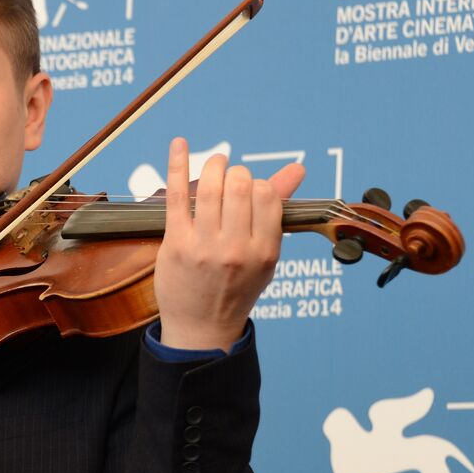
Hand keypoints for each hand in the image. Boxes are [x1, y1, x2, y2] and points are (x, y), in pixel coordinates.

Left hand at [153, 137, 304, 350]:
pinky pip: (176, 196)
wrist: (202, 328)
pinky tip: (179, 144)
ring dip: (212, 166)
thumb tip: (298, 168)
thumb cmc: (236, 287)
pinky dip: (177, 164)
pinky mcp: (175, 245)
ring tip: (214, 165)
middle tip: (229, 179)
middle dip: (236, 174)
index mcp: (264, 251)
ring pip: (211, 188)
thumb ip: (278, 210)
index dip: (258, 185)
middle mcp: (236, 249)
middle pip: (240, 186)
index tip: (248, 192)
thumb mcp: (265, 256)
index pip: (266, 195)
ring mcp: (204, 247)